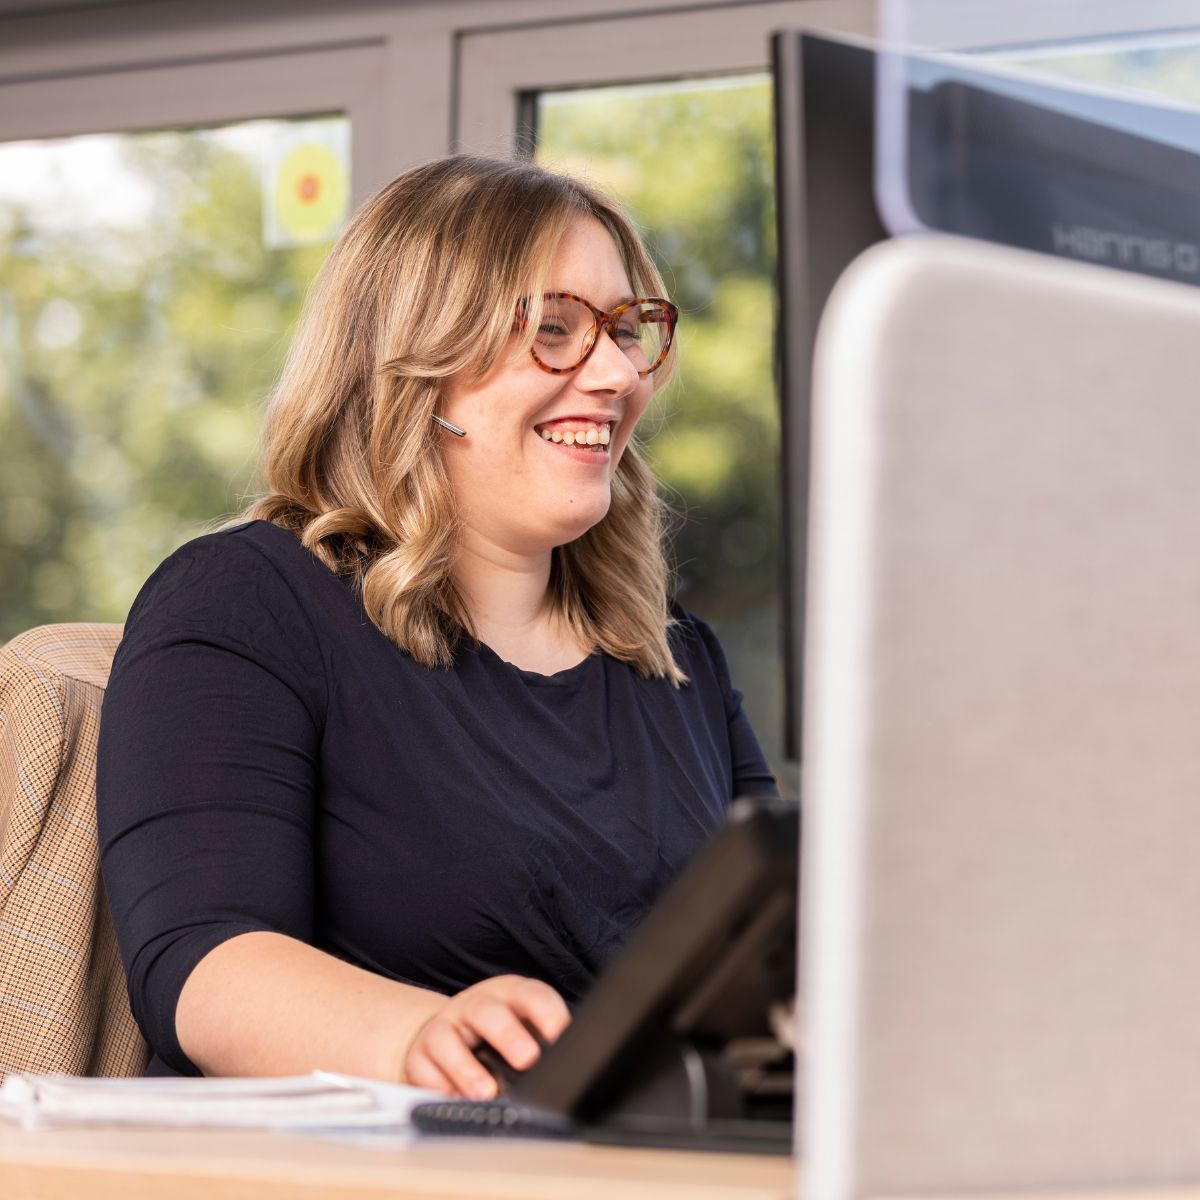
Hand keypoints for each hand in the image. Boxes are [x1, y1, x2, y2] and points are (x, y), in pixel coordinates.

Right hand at [401, 975, 570, 1099]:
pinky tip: (455, 1101)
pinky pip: (424, 1071)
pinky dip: (439, 1088)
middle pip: (486, 1011)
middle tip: (527, 1059)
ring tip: (486, 1092)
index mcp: (508, 995)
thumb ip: (544, 1042)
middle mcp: (473, 1006)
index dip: (547, 1013)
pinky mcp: (419, 1055)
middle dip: (507, 1034)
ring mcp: (443, 1027)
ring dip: (466, 1068)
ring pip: (446, 1038)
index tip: (560, 1036)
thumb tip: (569, 1069)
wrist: (447, 1034)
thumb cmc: (496, 1033)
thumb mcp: (524, 1026)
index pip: (530, 995)